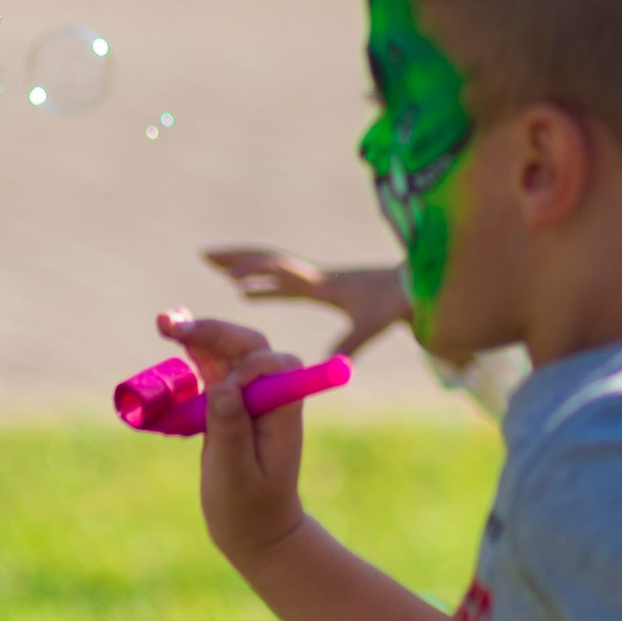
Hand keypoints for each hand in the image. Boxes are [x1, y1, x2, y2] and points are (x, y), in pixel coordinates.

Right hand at [158, 311, 306, 568]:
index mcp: (282, 409)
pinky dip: (191, 353)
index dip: (244, 367)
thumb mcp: (236, 475)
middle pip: (248, 347)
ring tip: (164, 321)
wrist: (256, 531)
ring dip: (198, 334)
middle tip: (173, 326)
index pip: (271, 364)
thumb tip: (224, 387)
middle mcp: (269, 395)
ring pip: (227, 352)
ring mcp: (248, 397)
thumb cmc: (249, 509)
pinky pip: (211, 370)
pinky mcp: (228, 404)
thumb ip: (231, 431)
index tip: (219, 393)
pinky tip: (171, 334)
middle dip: (213, 332)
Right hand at [203, 247, 412, 358]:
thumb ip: (351, 344)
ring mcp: (318, 279)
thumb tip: (332, 366)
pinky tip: (248, 293)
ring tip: (215, 269)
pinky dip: (261, 285)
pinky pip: (283, 283)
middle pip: (269, 260)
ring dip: (244, 267)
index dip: (254, 270)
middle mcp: (315, 276)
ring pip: (273, 268)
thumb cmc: (394, 304)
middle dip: (237, 257)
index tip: (226, 274)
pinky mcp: (322, 287)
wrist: (417, 286)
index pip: (282, 271)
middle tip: (204, 254)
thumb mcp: (371, 325)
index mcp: (322, 284)